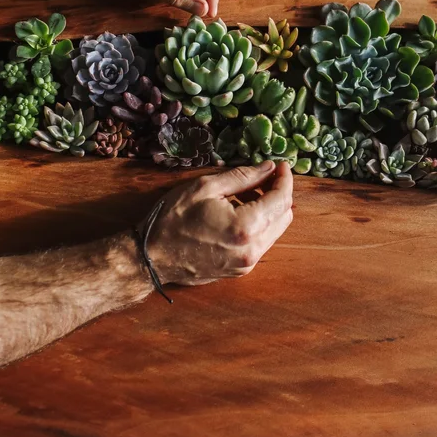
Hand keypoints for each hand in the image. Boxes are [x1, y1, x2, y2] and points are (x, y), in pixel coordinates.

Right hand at [146, 161, 293, 285]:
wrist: (152, 258)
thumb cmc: (173, 219)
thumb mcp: (205, 187)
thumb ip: (241, 177)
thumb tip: (268, 168)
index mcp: (245, 227)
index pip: (281, 199)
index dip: (284, 179)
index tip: (281, 166)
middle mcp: (252, 249)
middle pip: (284, 216)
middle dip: (279, 194)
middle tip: (264, 177)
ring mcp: (247, 263)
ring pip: (276, 231)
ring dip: (269, 210)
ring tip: (248, 194)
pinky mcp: (240, 270)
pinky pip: (261, 243)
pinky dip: (259, 225)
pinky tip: (240, 213)